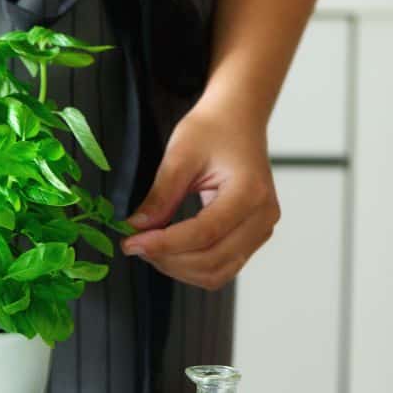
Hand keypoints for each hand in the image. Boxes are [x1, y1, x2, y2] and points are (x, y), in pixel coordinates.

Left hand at [120, 105, 279, 289]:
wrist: (238, 119)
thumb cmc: (214, 129)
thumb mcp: (180, 154)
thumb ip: (160, 196)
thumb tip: (136, 228)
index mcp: (250, 193)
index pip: (204, 233)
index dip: (164, 244)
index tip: (130, 242)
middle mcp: (263, 217)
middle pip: (211, 260)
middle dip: (167, 259)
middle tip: (134, 244)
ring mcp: (260, 230)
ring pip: (216, 272)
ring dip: (178, 268)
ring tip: (149, 247)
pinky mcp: (252, 238)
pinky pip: (221, 267)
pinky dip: (191, 266)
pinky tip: (168, 250)